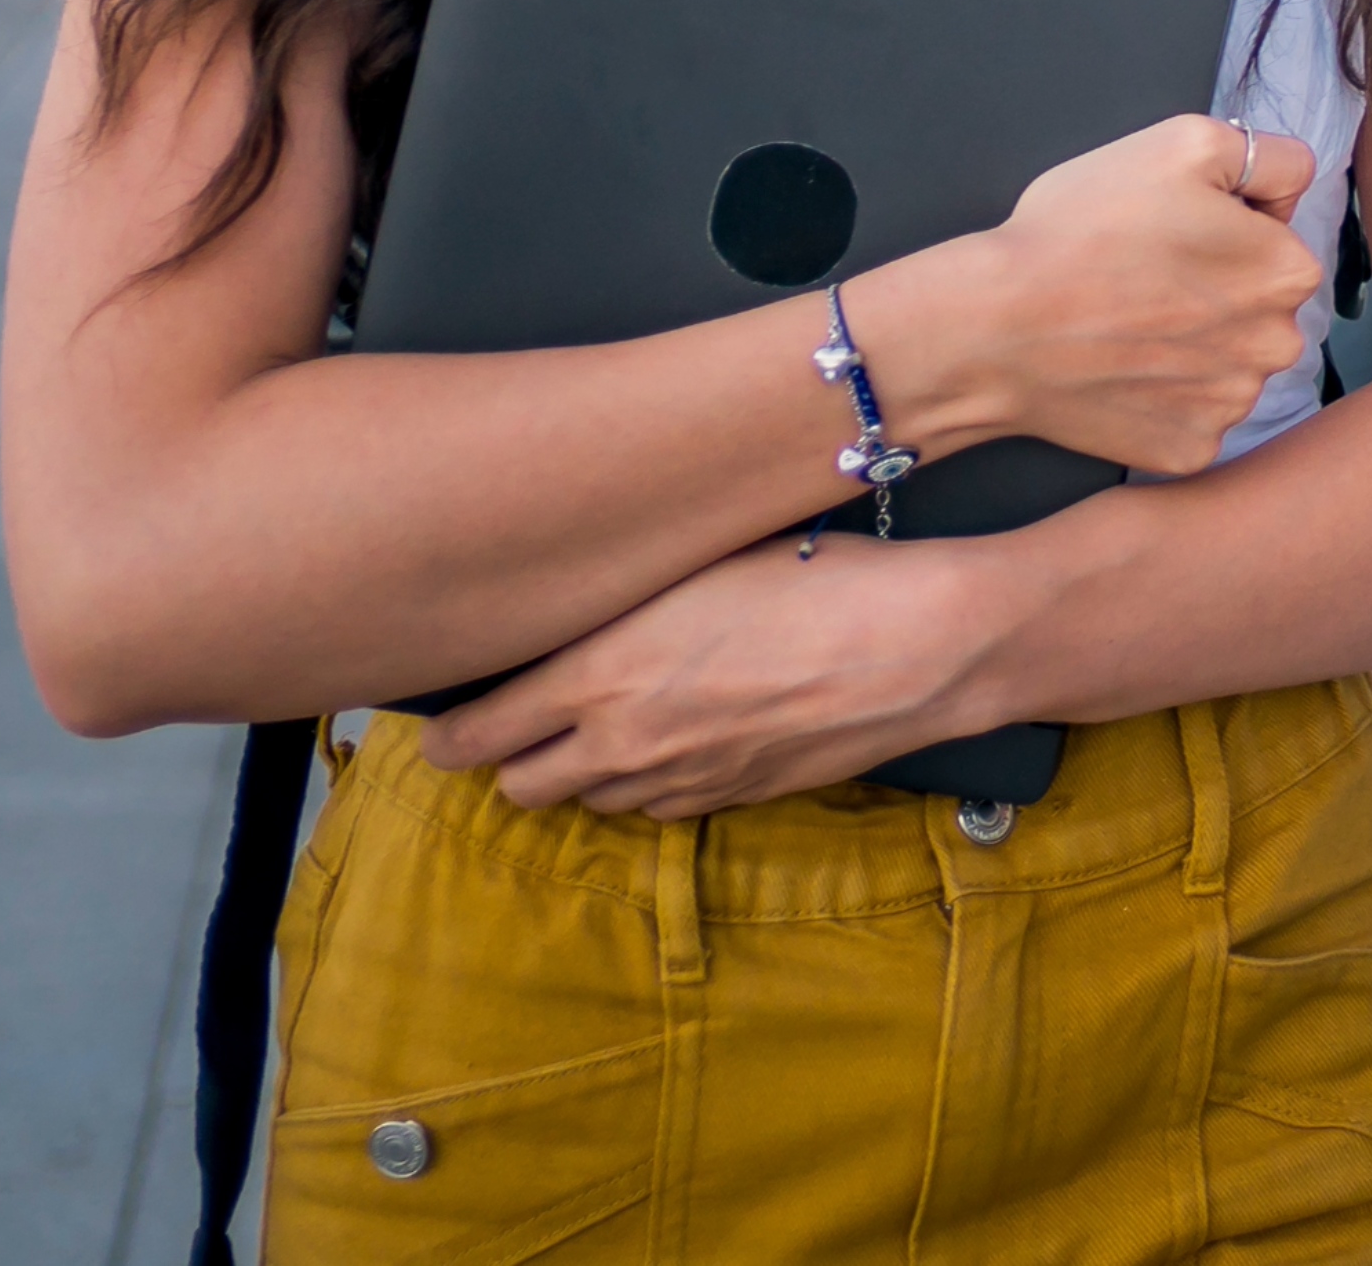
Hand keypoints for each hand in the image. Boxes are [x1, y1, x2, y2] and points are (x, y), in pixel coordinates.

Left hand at [418, 533, 1012, 820]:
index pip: (474, 735)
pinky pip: (660, 808)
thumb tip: (562, 606)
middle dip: (508, 757)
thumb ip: (617, 602)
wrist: (924, 644)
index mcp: (599, 676)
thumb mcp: (703, 564)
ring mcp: (681, 781)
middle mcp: (624, 743)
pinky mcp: (734, 799)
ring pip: (588, 802)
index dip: (447, 732)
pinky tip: (679, 739)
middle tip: (522, 719)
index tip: (447, 717)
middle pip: (517, 786)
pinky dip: (651, 784)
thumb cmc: (822, 576)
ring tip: (608, 723)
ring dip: (582, 771)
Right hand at [887, 114, 1323, 473]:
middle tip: (1144, 277)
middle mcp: (1278, 345)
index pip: (1279, 232)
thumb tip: (1291, 190)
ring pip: (1228, 360)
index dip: (1226, 223)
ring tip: (1126, 324)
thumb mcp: (1186, 143)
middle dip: (1218, 288)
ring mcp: (1234, 405)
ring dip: (1192, 345)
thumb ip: (1269, 157)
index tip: (1174, 229)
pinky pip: (1191, 414)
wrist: (994, 327)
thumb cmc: (1083, 230)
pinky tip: (1121, 371)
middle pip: (1259, 304)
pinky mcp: (1191, 449)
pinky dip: (1163, 397)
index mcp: (1288, 270)